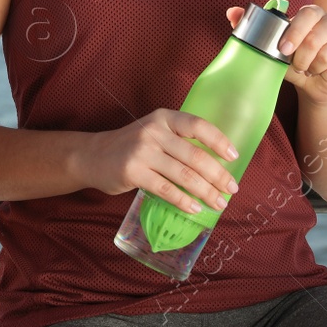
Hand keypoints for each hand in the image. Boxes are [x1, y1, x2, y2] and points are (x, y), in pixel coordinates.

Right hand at [72, 108, 239, 214]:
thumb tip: (217, 165)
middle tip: (232, 189)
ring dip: (206, 192)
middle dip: (218, 175)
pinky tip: (194, 208)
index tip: (234, 157)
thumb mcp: (154, 133)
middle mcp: (154, 131)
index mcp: (164, 118)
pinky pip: (166, 189)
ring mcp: (142, 151)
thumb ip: (179, 142)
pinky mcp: (133, 172)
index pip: (197, 125)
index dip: (219, 141)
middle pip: (195, 156)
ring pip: (184, 175)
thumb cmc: (132, 147)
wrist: (93, 155)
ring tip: (218, 203)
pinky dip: (184, 201)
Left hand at [226, 3, 326, 108]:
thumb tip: (231, 13)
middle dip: (303, 56)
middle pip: (318, 35)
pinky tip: (325, 74)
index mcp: (314, 14)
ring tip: (310, 70)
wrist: (315, 86)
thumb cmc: (294, 62)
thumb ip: (251, 28)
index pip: (308, 14)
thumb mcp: (272, 47)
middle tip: (298, 66)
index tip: (284, 50)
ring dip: (315, 66)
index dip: (295, 33)